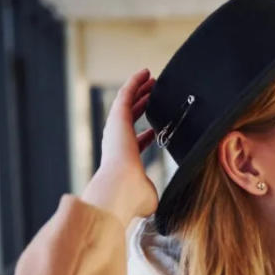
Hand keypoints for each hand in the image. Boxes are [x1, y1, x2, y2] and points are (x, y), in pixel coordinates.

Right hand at [81, 68, 158, 226]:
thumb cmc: (133, 198)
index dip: (146, 134)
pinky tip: (145, 73)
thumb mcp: (149, 195)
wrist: (121, 190)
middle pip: (130, 118)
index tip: (155, 128)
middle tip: (154, 94)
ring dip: (139, 90)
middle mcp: (118, 142)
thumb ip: (154, 192)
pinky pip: (126, 93)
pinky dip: (134, 82)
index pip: (136, 143)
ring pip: (127, 102)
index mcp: (125, 159)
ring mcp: (116, 129)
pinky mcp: (118, 118)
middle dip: (143, 105)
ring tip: (151, 79)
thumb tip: (158, 201)